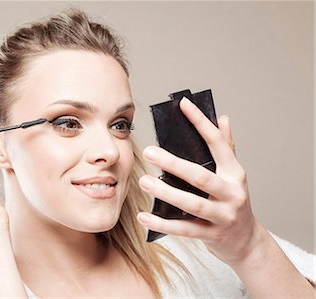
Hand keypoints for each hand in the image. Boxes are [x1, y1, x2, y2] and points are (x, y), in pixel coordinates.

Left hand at [137, 98, 259, 265]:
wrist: (246, 241)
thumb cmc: (233, 201)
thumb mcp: (234, 175)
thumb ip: (228, 147)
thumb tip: (223, 117)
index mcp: (235, 173)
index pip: (218, 143)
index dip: (201, 122)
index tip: (183, 105)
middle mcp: (232, 193)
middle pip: (201, 176)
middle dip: (173, 164)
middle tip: (149, 152)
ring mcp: (223, 215)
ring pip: (192, 204)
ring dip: (166, 193)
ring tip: (144, 182)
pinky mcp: (211, 235)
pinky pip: (184, 229)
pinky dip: (162, 224)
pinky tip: (143, 217)